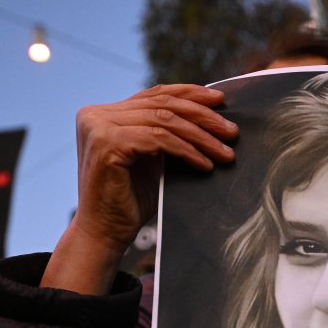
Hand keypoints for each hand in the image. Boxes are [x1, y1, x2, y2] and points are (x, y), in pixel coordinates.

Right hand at [43, 84, 238, 294]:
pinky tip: (205, 164)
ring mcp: (98, 127)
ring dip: (201, 137)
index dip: (189, 94)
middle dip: (203, 117)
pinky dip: (187, 151)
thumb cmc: (131, 200)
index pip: (154, 95)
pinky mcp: (107, 144)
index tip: (220, 100)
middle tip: (231, 131)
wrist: (105, 234)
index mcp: (103, 113)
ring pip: (164, 121)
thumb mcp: (152, 159)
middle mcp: (95, 115)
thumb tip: (209, 116)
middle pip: (162, 106)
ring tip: (225, 152)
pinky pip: (159, 140)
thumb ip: (166, 134)